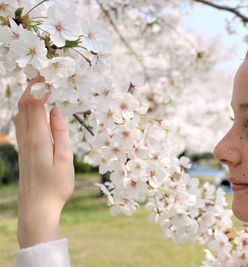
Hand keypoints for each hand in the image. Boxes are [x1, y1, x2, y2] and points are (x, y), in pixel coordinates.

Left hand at [14, 76, 74, 248]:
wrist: (37, 208)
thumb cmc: (55, 186)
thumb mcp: (64, 159)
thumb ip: (60, 133)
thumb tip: (56, 110)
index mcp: (38, 139)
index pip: (34, 105)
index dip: (39, 87)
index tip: (48, 74)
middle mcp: (27, 139)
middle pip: (23, 106)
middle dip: (31, 88)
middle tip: (44, 75)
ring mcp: (23, 145)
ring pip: (20, 114)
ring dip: (28, 98)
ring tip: (40, 87)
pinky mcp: (24, 151)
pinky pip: (22, 124)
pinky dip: (27, 110)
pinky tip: (34, 110)